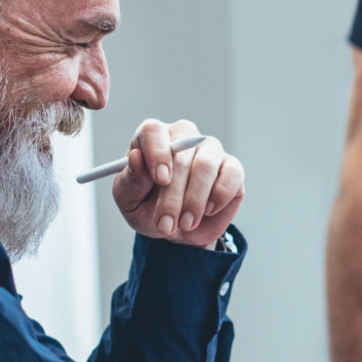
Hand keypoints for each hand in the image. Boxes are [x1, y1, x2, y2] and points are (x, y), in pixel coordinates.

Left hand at [113, 119, 244, 248]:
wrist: (175, 229)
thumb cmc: (147, 208)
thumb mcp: (129, 200)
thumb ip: (131, 179)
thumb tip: (136, 158)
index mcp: (153, 139)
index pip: (154, 131)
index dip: (157, 153)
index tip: (160, 179)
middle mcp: (184, 138)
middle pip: (182, 155)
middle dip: (173, 195)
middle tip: (166, 224)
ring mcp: (211, 151)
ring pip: (206, 165)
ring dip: (194, 200)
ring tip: (185, 224)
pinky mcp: (233, 168)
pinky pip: (232, 175)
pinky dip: (219, 197)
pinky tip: (207, 211)